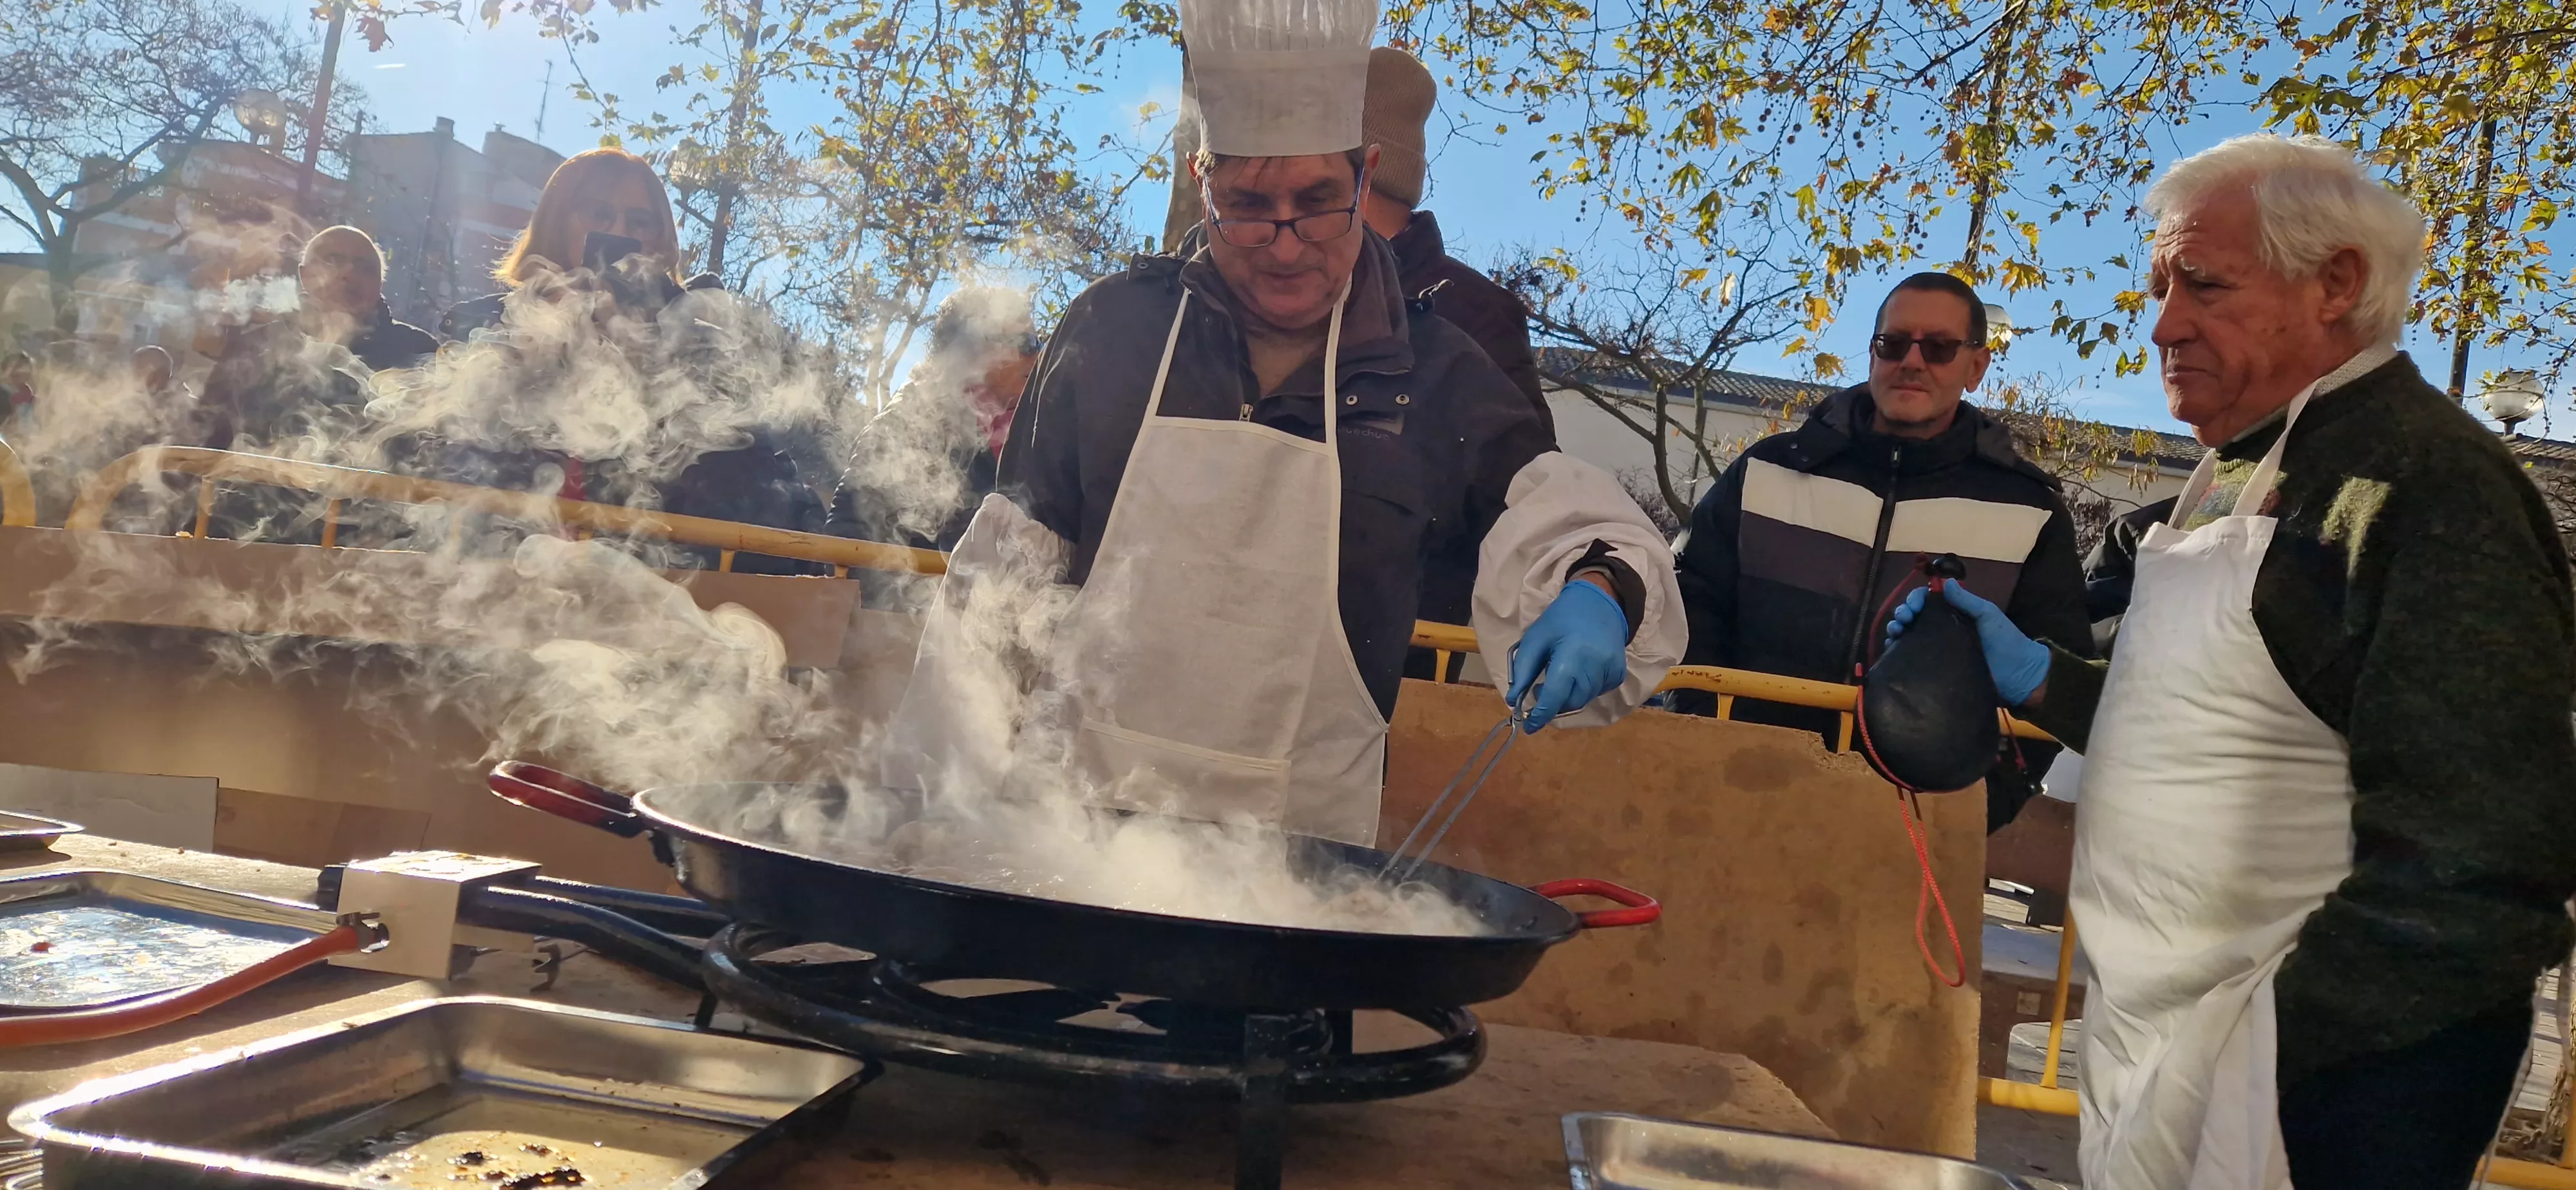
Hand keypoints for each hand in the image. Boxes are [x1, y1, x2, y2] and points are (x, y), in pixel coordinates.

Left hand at [1505, 578, 1628, 732]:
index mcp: (1573, 655)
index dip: (1541, 715)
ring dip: (1567, 696)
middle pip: (1570, 702)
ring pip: (1584, 700)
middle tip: (1540, 688)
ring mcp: (1611, 671)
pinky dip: (1583, 689)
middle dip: (1553, 703)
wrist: (1600, 603)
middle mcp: (1596, 667)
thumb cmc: (1562, 619)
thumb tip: (1513, 699)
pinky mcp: (1618, 674)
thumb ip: (1523, 669)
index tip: (1529, 727)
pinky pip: (1596, 693)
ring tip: (1560, 674)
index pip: (1556, 695)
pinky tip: (1579, 671)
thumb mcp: (1536, 638)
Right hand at [1884, 580, 2050, 705]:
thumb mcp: (1988, 615)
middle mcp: (1943, 629)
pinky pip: (1913, 658)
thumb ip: (1967, 600)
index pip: (1928, 600)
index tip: (1913, 606)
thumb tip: (1945, 582)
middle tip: (1903, 619)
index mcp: (1955, 613)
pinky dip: (1899, 651)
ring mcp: (1938, 649)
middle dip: (1902, 613)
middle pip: (1914, 617)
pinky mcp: (1936, 669)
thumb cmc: (2006, 641)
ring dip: (1897, 630)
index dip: (1916, 599)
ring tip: (1895, 633)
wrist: (2017, 676)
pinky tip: (1893, 650)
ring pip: (1909, 636)